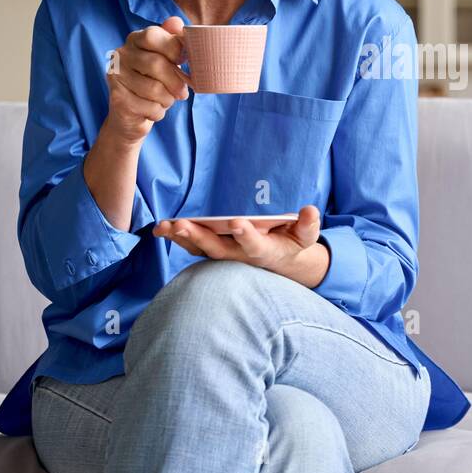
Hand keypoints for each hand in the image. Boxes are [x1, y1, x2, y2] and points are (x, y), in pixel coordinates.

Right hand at [103, 15, 189, 145]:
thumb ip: (173, 40)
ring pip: (154, 89)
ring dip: (167, 99)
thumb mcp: (167, 59)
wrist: (130, 114)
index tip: (183, 61)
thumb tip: (176, 22)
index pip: (152, 35)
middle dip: (176, 82)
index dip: (173, 48)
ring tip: (165, 100)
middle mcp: (121, 54)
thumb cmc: (155, 81)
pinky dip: (158, 111)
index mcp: (135, 39)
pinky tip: (152, 109)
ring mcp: (116, 76)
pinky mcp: (117, 98)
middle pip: (156, 64)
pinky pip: (149, 106)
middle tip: (182, 92)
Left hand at [153, 205, 328, 286]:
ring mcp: (224, 255)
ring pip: (200, 249)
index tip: (236, 222)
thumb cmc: (291, 244)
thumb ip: (308, 226)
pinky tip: (161, 228)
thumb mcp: (305, 236)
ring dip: (182, 238)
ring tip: (164, 226)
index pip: (254, 244)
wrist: (280, 262)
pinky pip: (192, 246)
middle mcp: (239, 256)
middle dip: (199, 237)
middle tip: (183, 224)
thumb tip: (310, 210)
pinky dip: (176, 238)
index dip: (246, 234)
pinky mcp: (213, 251)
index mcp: (264, 250)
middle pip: (217, 249)